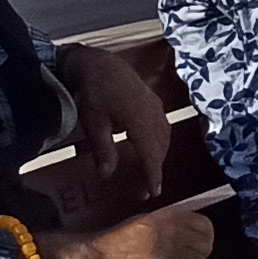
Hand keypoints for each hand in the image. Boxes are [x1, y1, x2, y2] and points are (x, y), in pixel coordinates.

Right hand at [49, 204, 215, 258]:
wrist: (98, 257)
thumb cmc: (116, 241)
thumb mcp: (145, 222)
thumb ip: (170, 224)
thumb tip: (190, 233)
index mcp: (169, 215)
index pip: (205, 224)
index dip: (203, 235)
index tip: (197, 243)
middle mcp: (174, 228)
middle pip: (207, 241)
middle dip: (202, 250)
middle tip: (190, 258)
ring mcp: (171, 246)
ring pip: (201, 257)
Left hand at [57, 40, 173, 196]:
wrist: (101, 64)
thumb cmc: (95, 94)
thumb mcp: (93, 123)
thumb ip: (102, 149)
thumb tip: (106, 176)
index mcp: (140, 121)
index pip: (151, 154)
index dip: (153, 175)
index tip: (153, 193)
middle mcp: (154, 114)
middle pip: (161, 148)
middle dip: (156, 169)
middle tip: (148, 190)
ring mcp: (156, 107)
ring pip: (164, 137)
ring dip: (159, 156)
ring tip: (150, 172)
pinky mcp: (153, 102)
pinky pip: (163, 127)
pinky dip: (159, 143)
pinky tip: (151, 147)